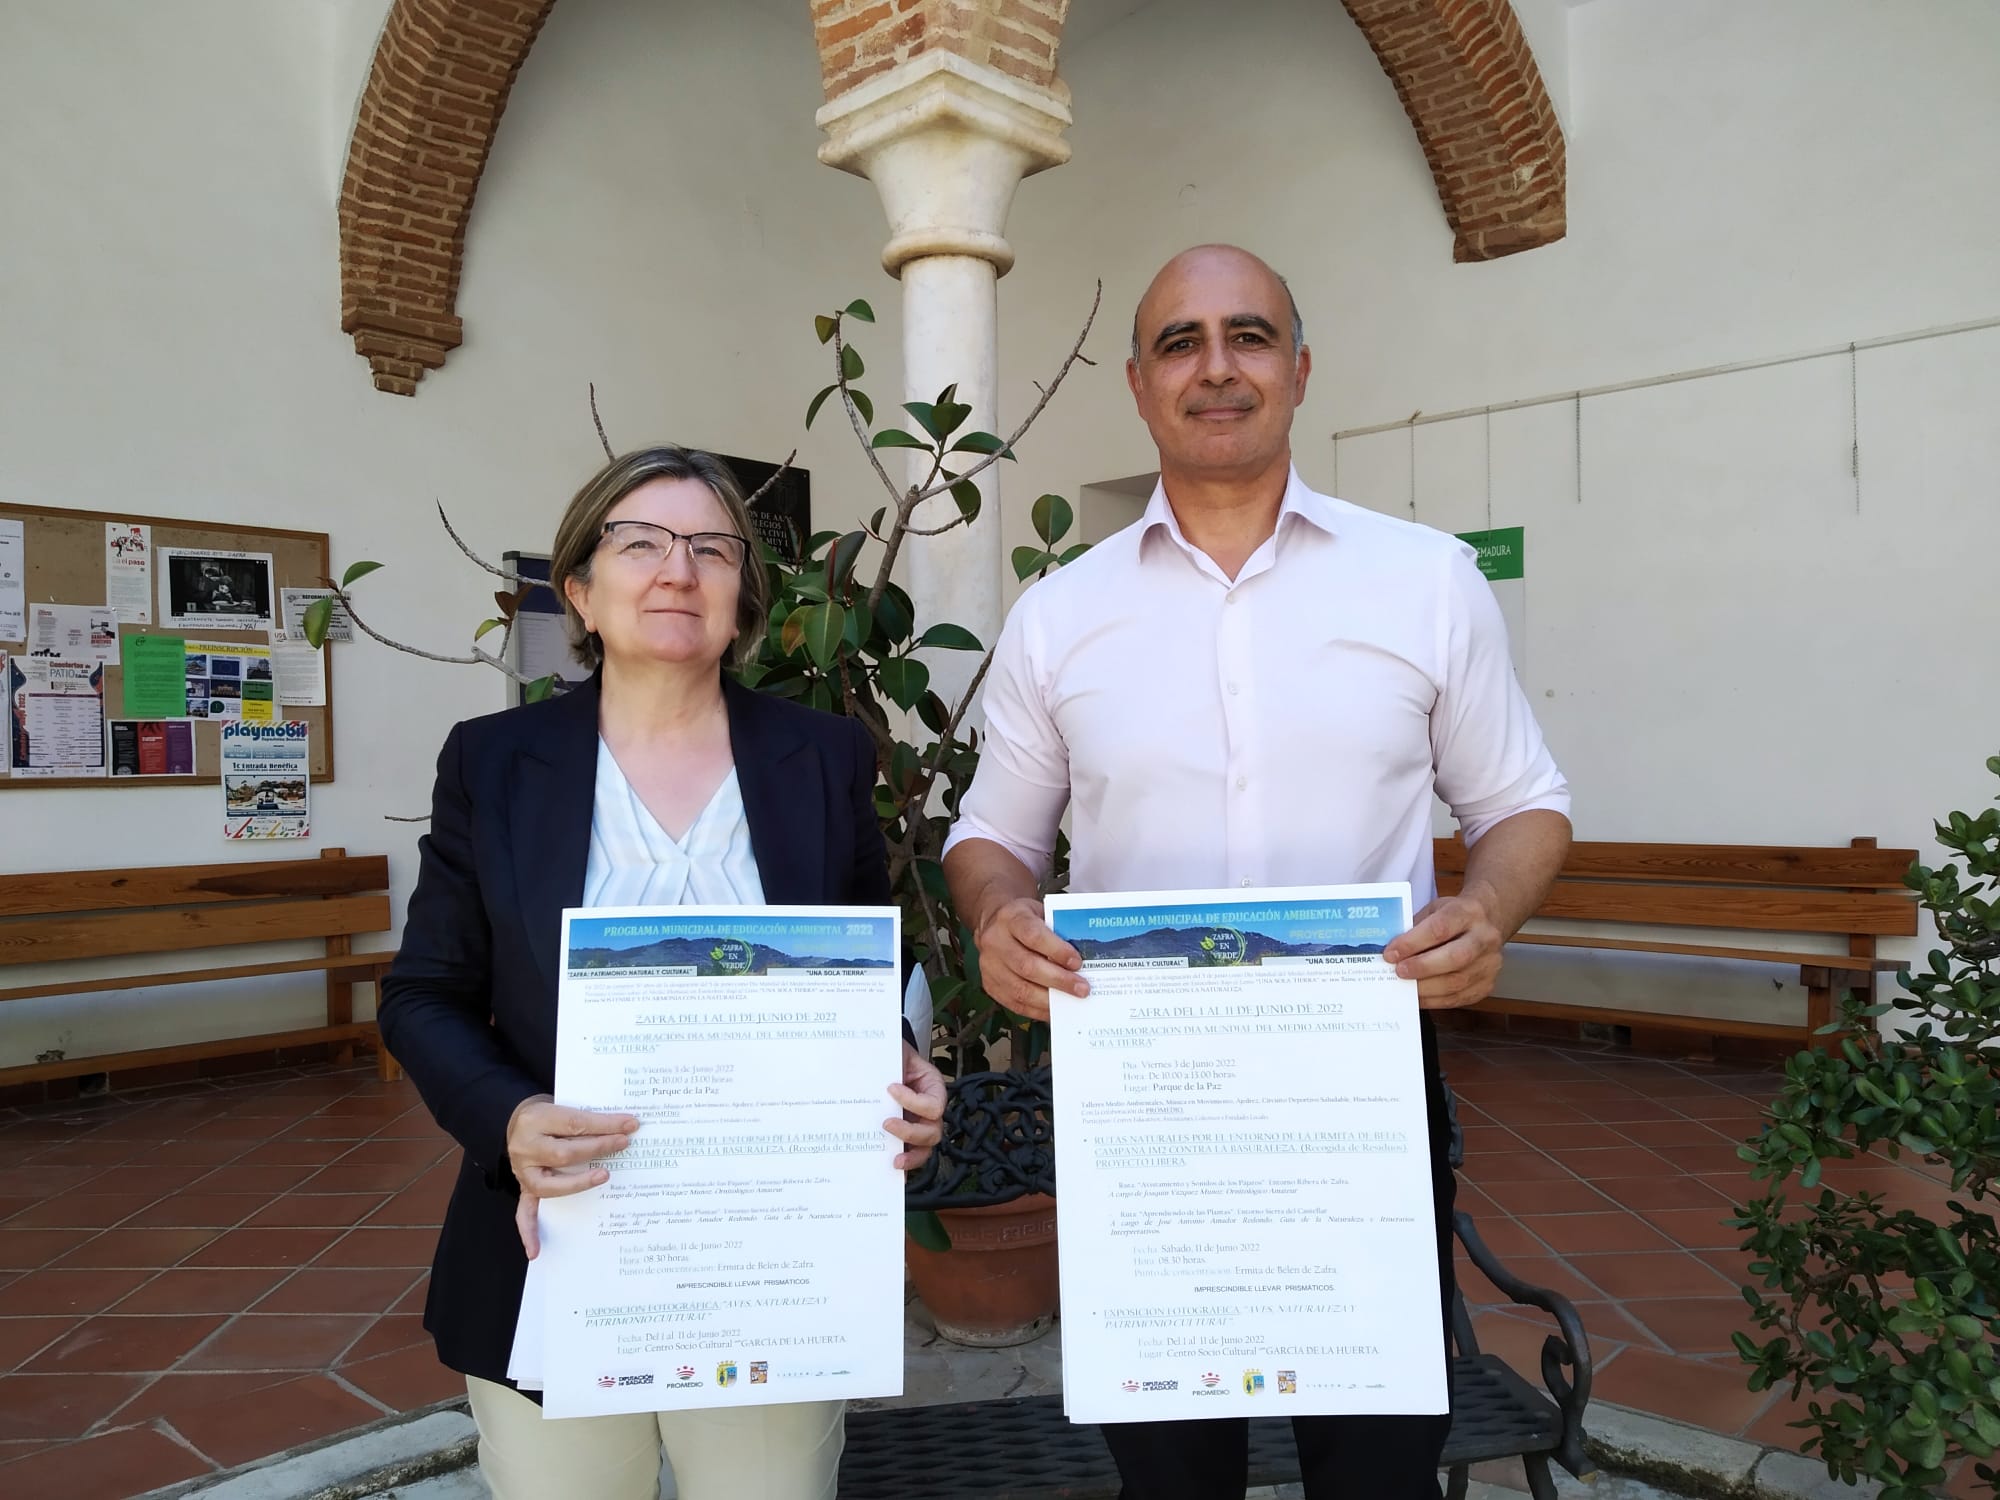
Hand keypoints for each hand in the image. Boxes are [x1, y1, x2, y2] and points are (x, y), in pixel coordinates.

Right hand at [507, 1094, 638, 1257]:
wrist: (516, 1120)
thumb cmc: (548, 1114)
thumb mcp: (562, 1106)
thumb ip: (588, 1117)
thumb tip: (626, 1125)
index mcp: (536, 1119)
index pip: (575, 1123)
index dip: (605, 1124)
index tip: (630, 1124)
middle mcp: (525, 1146)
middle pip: (564, 1152)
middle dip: (598, 1148)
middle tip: (623, 1144)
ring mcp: (523, 1170)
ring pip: (549, 1184)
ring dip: (579, 1183)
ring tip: (604, 1176)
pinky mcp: (523, 1187)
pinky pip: (525, 1211)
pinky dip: (530, 1231)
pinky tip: (536, 1250)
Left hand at [885, 1041, 946, 1170]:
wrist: (882, 1058)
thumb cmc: (892, 1054)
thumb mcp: (897, 1052)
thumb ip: (894, 1060)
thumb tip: (876, 1073)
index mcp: (933, 1087)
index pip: (933, 1104)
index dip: (914, 1101)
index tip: (891, 1089)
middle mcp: (930, 1109)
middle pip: (933, 1131)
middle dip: (911, 1132)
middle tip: (886, 1123)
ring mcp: (918, 1124)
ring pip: (925, 1148)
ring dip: (912, 1157)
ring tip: (895, 1161)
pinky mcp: (905, 1135)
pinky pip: (910, 1154)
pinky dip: (904, 1163)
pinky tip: (889, 1168)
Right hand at [971, 896, 1087, 1021]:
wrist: (993, 923)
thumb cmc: (1024, 919)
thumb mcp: (1040, 913)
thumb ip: (1057, 931)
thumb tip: (1085, 958)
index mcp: (1011, 918)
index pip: (1033, 935)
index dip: (1056, 950)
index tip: (1077, 962)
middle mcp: (995, 941)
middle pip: (1027, 966)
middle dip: (1058, 980)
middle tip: (1082, 988)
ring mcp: (989, 965)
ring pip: (1019, 989)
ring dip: (1049, 1000)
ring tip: (1071, 1001)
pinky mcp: (989, 985)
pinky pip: (1014, 1003)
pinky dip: (1037, 1009)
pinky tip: (1054, 1009)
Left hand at [1382, 891, 1504, 1009]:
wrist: (1488, 920)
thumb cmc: (1455, 916)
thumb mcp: (1435, 910)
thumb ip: (1415, 928)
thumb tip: (1391, 952)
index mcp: (1468, 912)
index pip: (1440, 928)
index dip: (1413, 943)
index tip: (1391, 953)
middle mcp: (1485, 937)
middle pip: (1454, 957)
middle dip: (1421, 967)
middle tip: (1398, 971)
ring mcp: (1490, 963)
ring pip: (1458, 982)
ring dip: (1426, 988)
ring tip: (1405, 985)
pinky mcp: (1488, 983)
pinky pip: (1460, 997)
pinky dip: (1435, 1000)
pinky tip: (1419, 996)